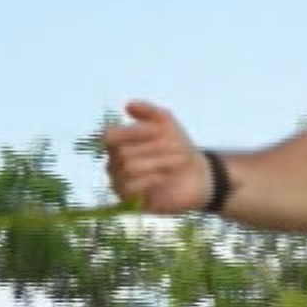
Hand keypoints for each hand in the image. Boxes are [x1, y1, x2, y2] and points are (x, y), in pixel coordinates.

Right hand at [100, 99, 212, 214]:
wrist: (197, 177)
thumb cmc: (178, 148)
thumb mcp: (167, 123)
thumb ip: (149, 111)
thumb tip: (127, 105)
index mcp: (118, 143)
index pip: (109, 135)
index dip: (132, 132)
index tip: (158, 130)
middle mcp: (114, 163)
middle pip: (123, 152)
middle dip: (153, 148)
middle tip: (178, 148)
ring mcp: (119, 182)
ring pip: (128, 169)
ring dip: (157, 162)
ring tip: (177, 161)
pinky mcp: (129, 201)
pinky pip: (131, 187)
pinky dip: (151, 179)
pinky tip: (165, 177)